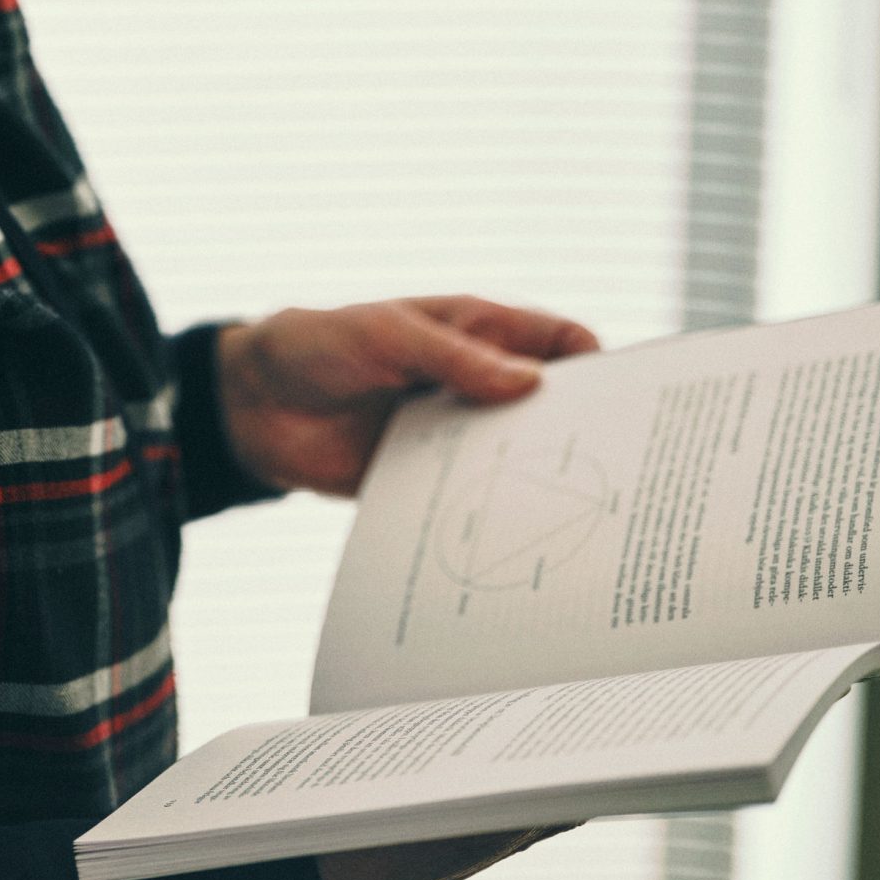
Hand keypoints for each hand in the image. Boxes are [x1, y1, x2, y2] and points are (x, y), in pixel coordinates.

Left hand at [215, 295, 598, 496]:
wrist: (252, 404)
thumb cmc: (320, 343)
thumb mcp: (388, 334)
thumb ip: (455, 356)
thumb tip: (531, 382)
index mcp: (477, 332)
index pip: (558, 343)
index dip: (597, 365)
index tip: (627, 402)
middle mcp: (475, 382)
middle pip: (548, 409)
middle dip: (583, 434)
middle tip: (620, 474)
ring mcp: (453, 432)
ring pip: (516, 459)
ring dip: (540, 484)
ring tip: (581, 524)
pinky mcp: (427, 479)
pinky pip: (471, 500)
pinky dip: (492, 518)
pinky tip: (512, 548)